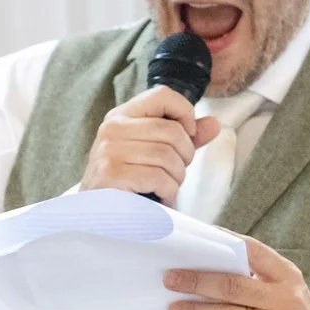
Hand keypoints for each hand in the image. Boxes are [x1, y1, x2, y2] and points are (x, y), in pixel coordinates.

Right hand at [80, 84, 221, 205]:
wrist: (95, 214)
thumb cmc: (127, 181)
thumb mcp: (154, 152)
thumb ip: (183, 137)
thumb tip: (214, 124)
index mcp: (121, 116)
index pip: (163, 95)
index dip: (185, 114)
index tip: (186, 136)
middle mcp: (112, 129)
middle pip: (172, 131)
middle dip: (184, 157)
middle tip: (173, 173)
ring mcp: (109, 151)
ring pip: (168, 156)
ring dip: (176, 178)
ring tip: (165, 187)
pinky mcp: (111, 175)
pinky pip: (159, 177)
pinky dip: (167, 192)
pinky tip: (159, 197)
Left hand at [165, 236, 309, 309]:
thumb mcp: (280, 289)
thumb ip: (252, 276)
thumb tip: (203, 263)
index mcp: (287, 276)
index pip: (254, 253)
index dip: (226, 243)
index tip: (199, 237)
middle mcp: (284, 299)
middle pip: (233, 286)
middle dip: (198, 281)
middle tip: (171, 278)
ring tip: (174, 307)